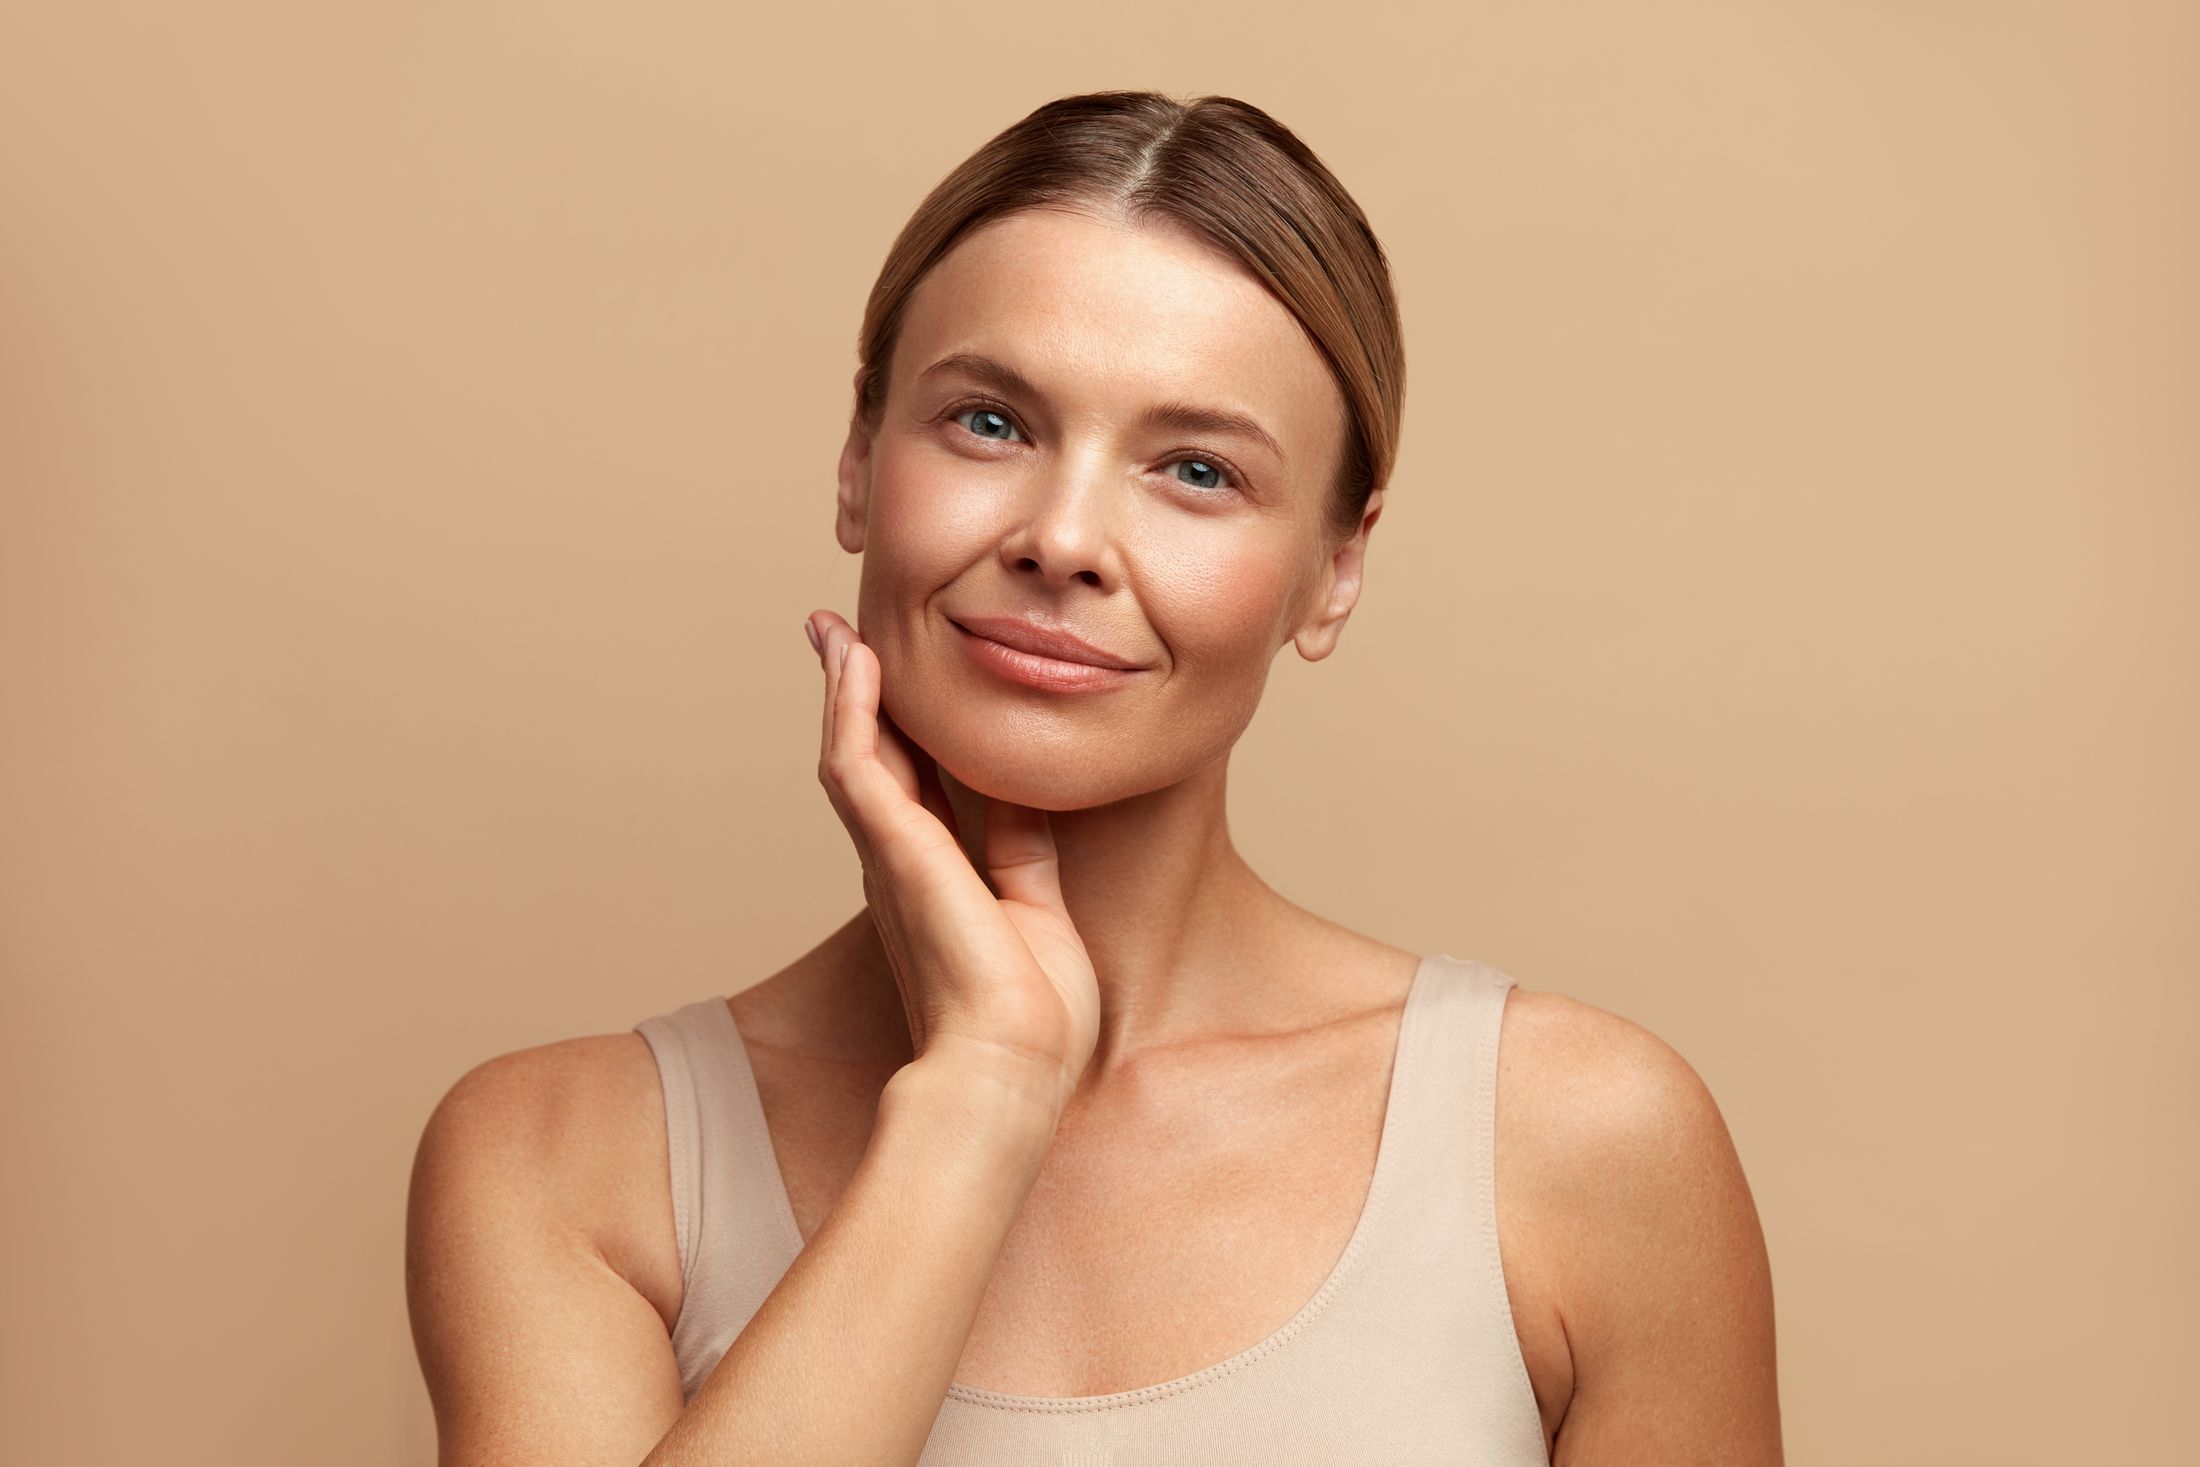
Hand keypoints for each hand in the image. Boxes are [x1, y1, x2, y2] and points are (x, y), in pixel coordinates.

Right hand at [805, 610, 1099, 1111]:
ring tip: (836, 632)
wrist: (1013, 1069)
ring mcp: (892, 856)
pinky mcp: (895, 852)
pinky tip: (858, 662)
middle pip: (868, 758)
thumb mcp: (1037, 907)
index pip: (912, 784)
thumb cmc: (1032, 1018)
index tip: (897, 682)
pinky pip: (858, 764)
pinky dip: (854, 709)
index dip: (900, 729)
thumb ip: (1022, 848)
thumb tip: (1026, 793)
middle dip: (854, 696)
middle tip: (838, 636)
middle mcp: (900, 862)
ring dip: (844, 688)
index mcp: (934, 878)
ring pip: (852, 751)